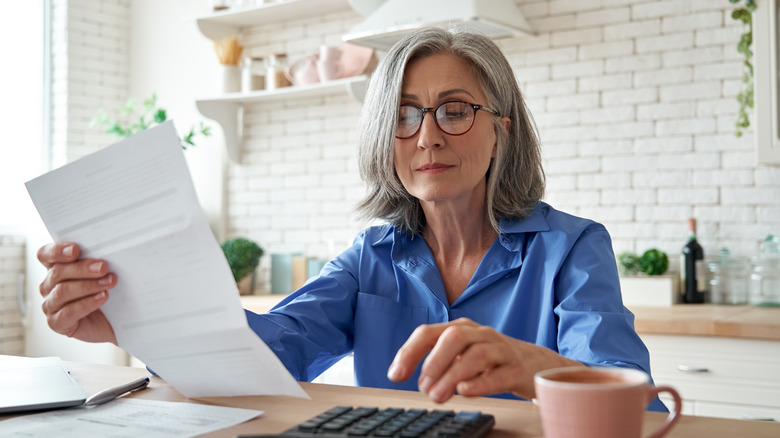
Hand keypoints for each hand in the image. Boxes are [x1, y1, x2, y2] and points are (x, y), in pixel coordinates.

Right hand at [37, 242, 117, 344]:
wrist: (111, 322)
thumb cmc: (104, 293)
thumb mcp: (101, 274)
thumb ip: (96, 262)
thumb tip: (107, 253)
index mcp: (55, 268)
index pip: (45, 255)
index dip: (57, 251)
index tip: (75, 250)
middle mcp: (48, 286)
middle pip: (58, 272)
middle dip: (83, 268)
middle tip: (103, 267)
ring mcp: (50, 305)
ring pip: (62, 291)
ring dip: (88, 286)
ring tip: (109, 282)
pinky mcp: (56, 323)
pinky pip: (68, 312)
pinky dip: (87, 303)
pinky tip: (102, 297)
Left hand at [387, 318, 582, 402]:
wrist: (537, 364)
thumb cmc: (492, 360)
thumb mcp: (462, 355)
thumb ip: (437, 362)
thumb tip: (410, 376)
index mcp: (461, 329)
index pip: (429, 332)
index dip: (409, 352)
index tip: (395, 375)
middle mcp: (480, 334)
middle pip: (454, 337)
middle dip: (434, 361)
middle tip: (422, 387)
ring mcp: (501, 350)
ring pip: (477, 354)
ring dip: (453, 375)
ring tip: (438, 396)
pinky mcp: (517, 369)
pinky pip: (500, 374)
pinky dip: (481, 382)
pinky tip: (465, 391)